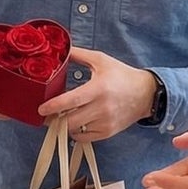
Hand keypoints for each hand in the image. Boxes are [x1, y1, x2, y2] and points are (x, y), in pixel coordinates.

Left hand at [37, 47, 154, 140]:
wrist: (146, 94)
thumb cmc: (121, 75)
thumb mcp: (101, 60)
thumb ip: (79, 55)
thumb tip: (60, 50)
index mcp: (98, 88)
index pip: (71, 100)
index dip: (54, 106)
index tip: (41, 108)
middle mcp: (102, 108)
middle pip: (70, 120)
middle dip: (54, 119)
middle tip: (45, 115)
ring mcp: (105, 122)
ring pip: (76, 130)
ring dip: (64, 126)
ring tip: (59, 118)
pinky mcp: (108, 132)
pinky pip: (85, 138)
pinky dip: (76, 132)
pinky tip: (75, 123)